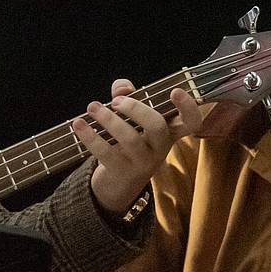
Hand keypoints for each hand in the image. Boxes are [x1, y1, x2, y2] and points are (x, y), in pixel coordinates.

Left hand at [75, 79, 207, 217]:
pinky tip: (78, 124)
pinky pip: (106, 152)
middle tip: (116, 102)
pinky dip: (90, 136)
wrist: (119, 182)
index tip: (175, 91)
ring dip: (109, 120)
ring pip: (130, 139)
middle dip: (136, 108)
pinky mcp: (122, 172)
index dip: (188, 107)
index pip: (191, 122)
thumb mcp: (132, 117)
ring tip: (92, 107)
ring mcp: (143, 162)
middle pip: (158, 126)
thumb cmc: (130, 140)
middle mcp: (160, 148)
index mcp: (169, 132)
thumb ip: (128, 95)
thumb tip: (122, 88)